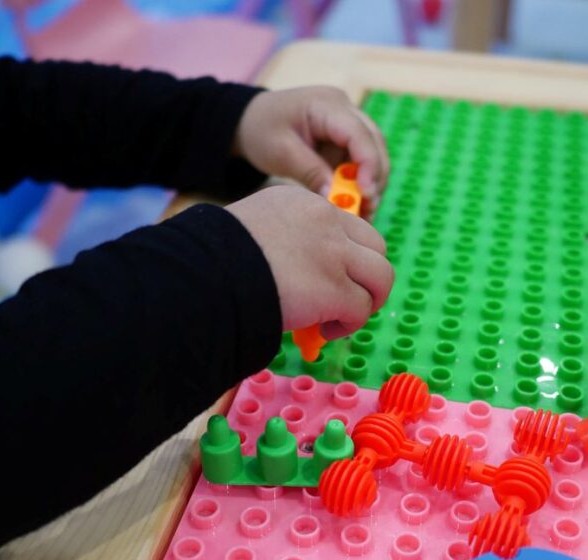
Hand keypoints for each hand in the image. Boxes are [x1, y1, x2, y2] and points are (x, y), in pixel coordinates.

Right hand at [227, 186, 391, 337]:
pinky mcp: (335, 289)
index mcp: (301, 202)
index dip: (347, 255)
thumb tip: (293, 276)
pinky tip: (325, 330)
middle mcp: (324, 220)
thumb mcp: (250, 231)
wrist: (207, 276)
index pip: (345, 225)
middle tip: (348, 299)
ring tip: (340, 319)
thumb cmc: (213, 261)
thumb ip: (280, 242)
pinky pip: (362, 309)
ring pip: (380, 277)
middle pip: (375, 247)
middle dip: (368, 276)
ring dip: (366, 302)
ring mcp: (334, 253)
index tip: (331, 277)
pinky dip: (348, 324)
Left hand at [234, 87, 389, 216]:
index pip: (359, 133)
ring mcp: (347, 123)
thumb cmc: (262, 129)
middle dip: (375, 177)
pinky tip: (355, 205)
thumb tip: (336, 199)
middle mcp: (344, 110)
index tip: (366, 193)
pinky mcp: (344, 140)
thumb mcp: (281, 152)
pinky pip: (360, 162)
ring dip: (371, 183)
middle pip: (374, 143)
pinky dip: (360, 184)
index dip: (368, 164)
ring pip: (373, 154)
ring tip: (364, 212)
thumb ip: (310, 172)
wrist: (251, 120)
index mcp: (327, 104)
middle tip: (368, 209)